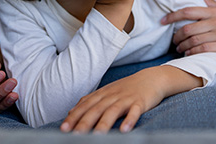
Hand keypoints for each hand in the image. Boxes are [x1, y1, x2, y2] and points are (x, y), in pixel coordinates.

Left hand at [60, 66, 195, 132]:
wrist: (151, 78)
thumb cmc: (126, 89)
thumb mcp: (106, 93)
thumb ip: (89, 102)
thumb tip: (71, 112)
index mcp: (102, 94)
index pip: (84, 106)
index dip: (74, 117)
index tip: (64, 129)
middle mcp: (112, 96)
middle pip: (96, 109)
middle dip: (84, 123)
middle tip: (75, 135)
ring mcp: (126, 98)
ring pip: (113, 111)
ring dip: (104, 124)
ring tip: (97, 137)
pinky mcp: (141, 102)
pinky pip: (135, 111)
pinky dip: (130, 120)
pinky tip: (124, 130)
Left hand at [161, 0, 215, 58]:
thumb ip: (206, 0)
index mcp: (215, 10)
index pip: (188, 11)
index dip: (172, 16)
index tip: (163, 21)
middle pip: (189, 28)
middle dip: (177, 36)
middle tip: (173, 40)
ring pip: (194, 41)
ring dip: (183, 46)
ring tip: (179, 48)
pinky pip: (204, 50)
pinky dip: (193, 53)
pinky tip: (189, 54)